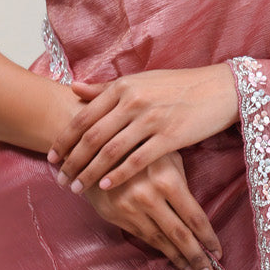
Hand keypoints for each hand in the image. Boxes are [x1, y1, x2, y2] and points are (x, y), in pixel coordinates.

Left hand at [47, 65, 239, 193]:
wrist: (218, 89)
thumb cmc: (177, 85)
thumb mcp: (140, 81)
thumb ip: (106, 88)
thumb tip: (73, 88)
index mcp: (123, 87)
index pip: (84, 116)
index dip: (64, 139)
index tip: (51, 157)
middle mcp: (133, 101)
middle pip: (92, 136)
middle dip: (72, 161)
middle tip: (59, 179)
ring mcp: (151, 119)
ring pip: (111, 151)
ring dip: (90, 172)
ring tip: (76, 188)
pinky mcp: (170, 137)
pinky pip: (138, 160)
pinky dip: (119, 175)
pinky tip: (106, 188)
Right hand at [80, 150, 221, 269]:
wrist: (93, 147)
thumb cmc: (138, 146)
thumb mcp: (164, 154)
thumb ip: (180, 180)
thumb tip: (194, 211)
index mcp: (167, 179)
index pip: (194, 216)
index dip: (208, 237)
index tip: (219, 253)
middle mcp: (149, 197)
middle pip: (180, 234)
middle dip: (197, 257)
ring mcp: (131, 208)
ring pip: (160, 240)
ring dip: (178, 259)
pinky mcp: (116, 216)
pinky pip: (143, 237)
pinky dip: (159, 249)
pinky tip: (170, 257)